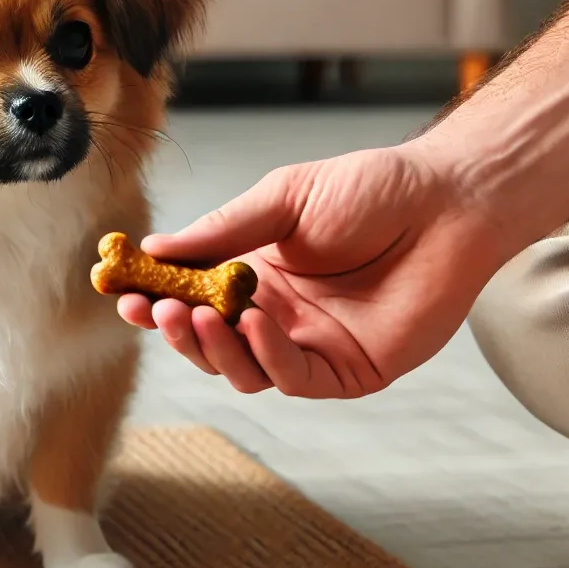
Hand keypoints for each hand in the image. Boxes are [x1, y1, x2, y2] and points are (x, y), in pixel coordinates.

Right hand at [118, 143, 506, 397]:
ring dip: (214, 348)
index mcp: (256, 273)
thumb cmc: (372, 190)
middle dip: (177, 330)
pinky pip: (293, 376)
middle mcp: (277, 315)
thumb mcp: (284, 200)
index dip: (157, 299)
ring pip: (244, 369)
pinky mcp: (348, 369)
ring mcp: (311, 345)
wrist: (445, 201)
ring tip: (198, 315)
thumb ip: (224, 229)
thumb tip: (155, 246)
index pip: (193, 298)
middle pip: (211, 343)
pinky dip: (267, 354)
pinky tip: (254, 322)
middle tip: (156, 310)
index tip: (123, 293)